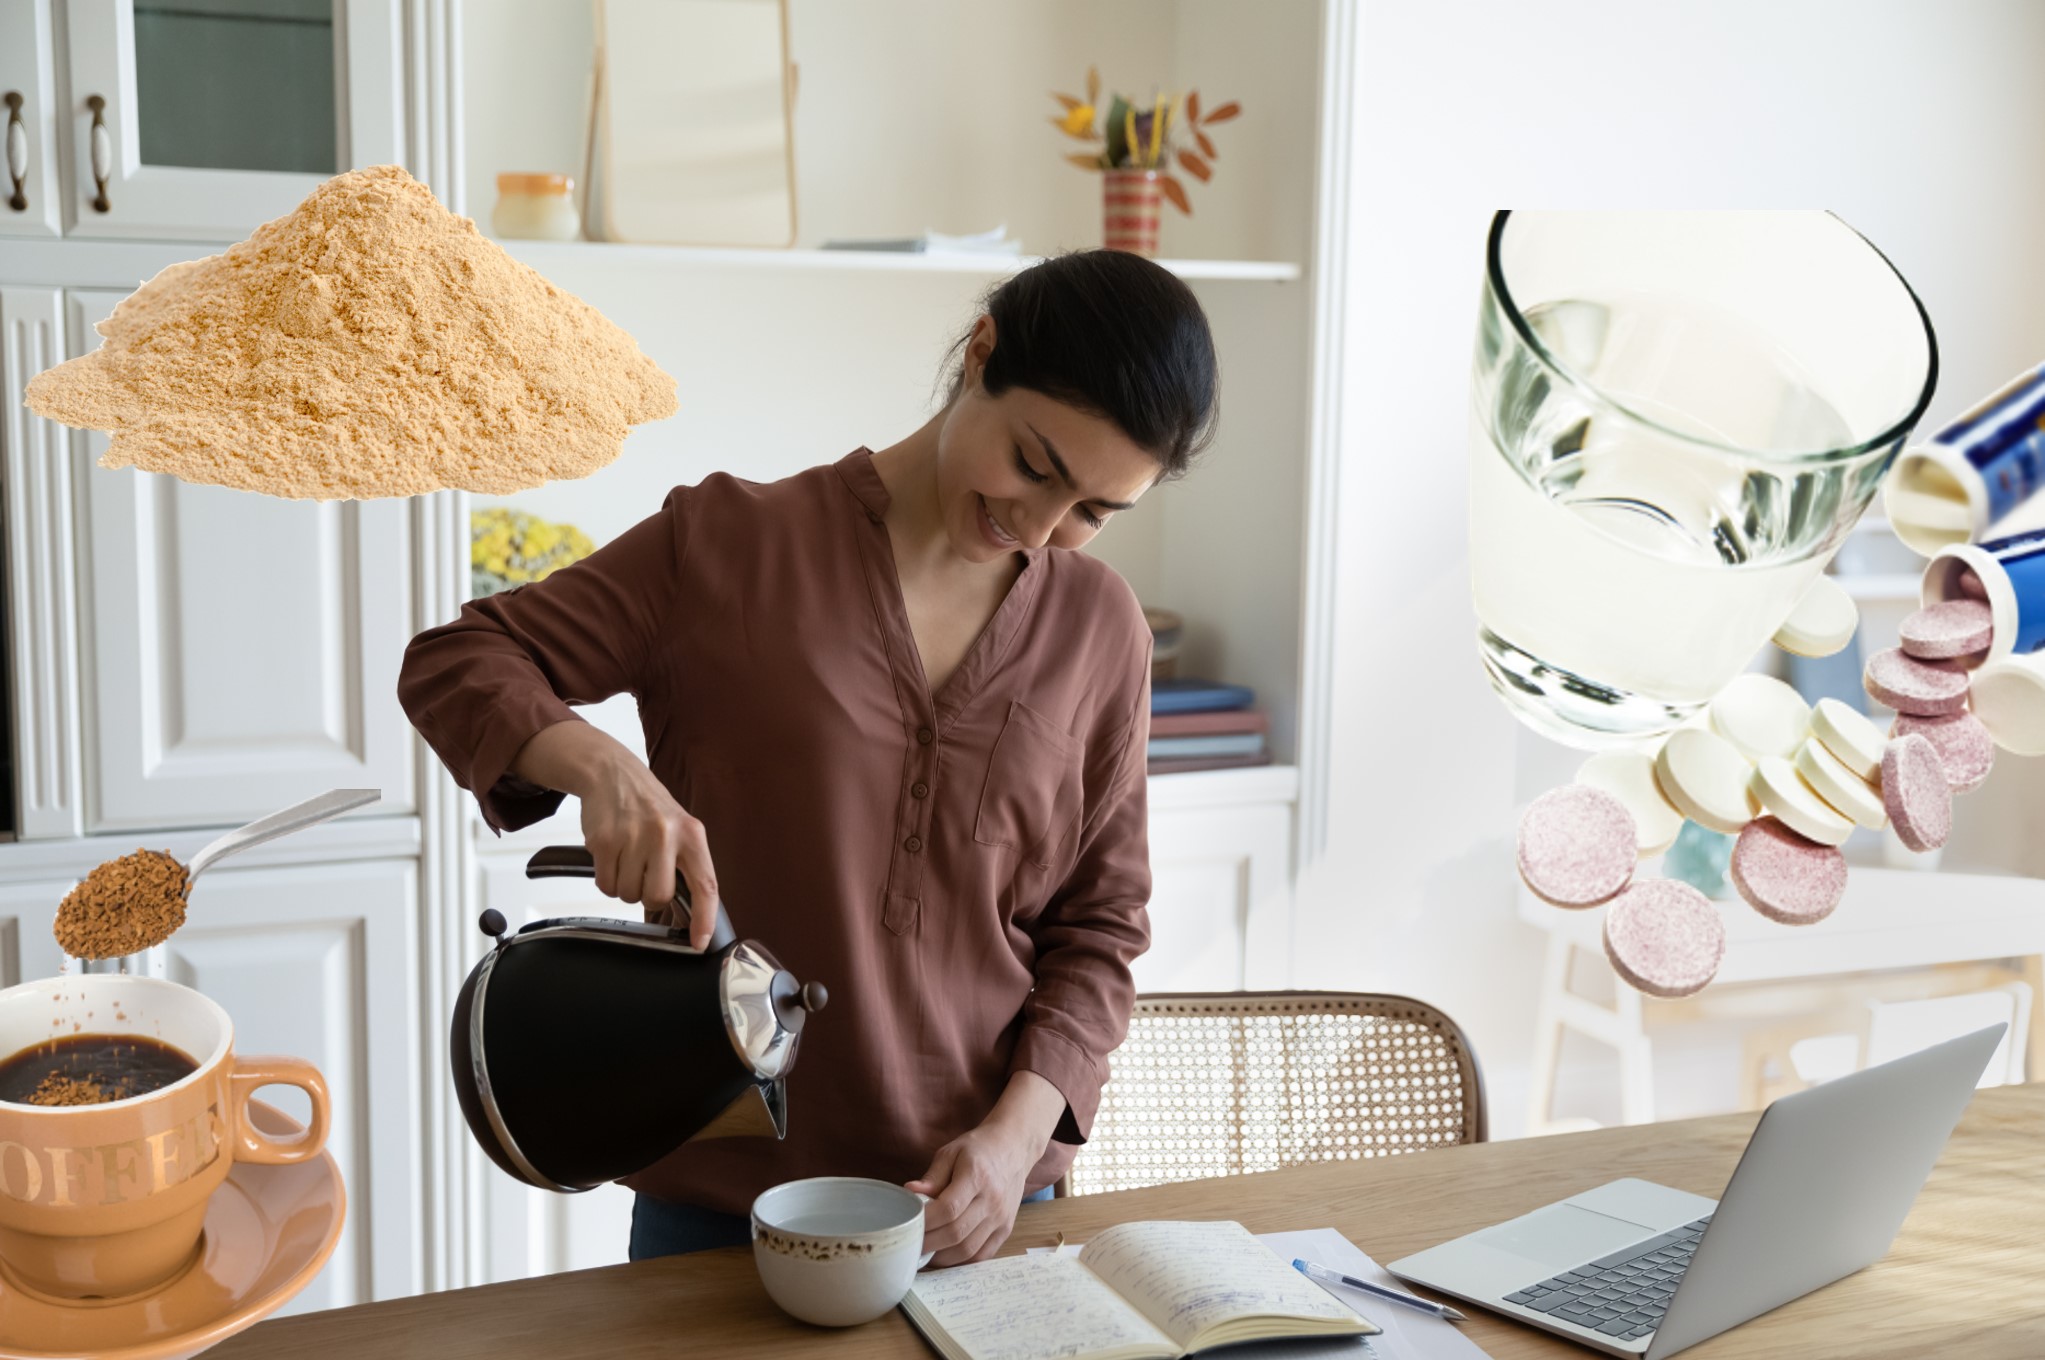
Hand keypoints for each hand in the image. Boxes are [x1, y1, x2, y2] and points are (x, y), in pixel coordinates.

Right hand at [511, 721, 721, 945]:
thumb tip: (691, 913)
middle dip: (649, 895)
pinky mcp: (604, 841)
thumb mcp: (681, 828)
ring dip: (625, 885)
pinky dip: (606, 879)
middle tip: (645, 872)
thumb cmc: (650, 807)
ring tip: (628, 858)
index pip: (705, 885)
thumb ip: (688, 865)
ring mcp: (633, 837)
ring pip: (629, 894)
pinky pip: (605, 884)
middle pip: (658, 897)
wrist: (612, 773)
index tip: (698, 942)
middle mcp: (665, 835)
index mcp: (692, 835)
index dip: (704, 919)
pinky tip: (612, 855)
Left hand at [907, 1071, 1067, 1266]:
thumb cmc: (978, 1149)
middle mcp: (992, 1200)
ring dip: (942, 1257)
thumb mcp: (951, 1153)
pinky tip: (946, 1254)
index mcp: (977, 1176)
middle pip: (956, 1232)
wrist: (1014, 1148)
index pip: (948, 1208)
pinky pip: (982, 1255)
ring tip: (925, 1252)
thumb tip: (910, 1193)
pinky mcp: (1006, 1229)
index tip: (908, 1225)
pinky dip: (962, 1261)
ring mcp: (1001, 1218)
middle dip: (929, 1243)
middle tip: (910, 1244)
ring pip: (968, 1249)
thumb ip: (932, 1176)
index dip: (926, 1221)